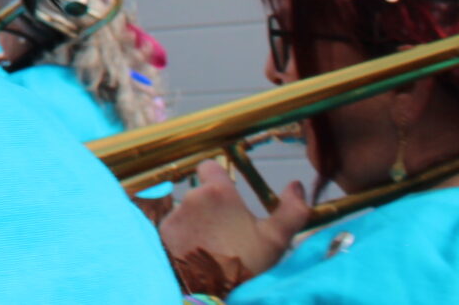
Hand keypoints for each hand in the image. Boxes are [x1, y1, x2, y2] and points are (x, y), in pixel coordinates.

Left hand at [158, 161, 311, 291]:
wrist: (213, 295)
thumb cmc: (247, 266)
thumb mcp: (276, 240)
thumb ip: (291, 210)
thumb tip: (297, 186)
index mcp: (218, 192)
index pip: (210, 166)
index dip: (219, 178)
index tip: (228, 195)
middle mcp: (190, 198)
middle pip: (200, 193)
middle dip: (212, 207)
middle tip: (228, 232)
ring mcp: (173, 216)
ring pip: (187, 211)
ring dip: (197, 223)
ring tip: (213, 248)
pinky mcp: (162, 235)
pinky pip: (174, 228)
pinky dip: (183, 237)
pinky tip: (197, 255)